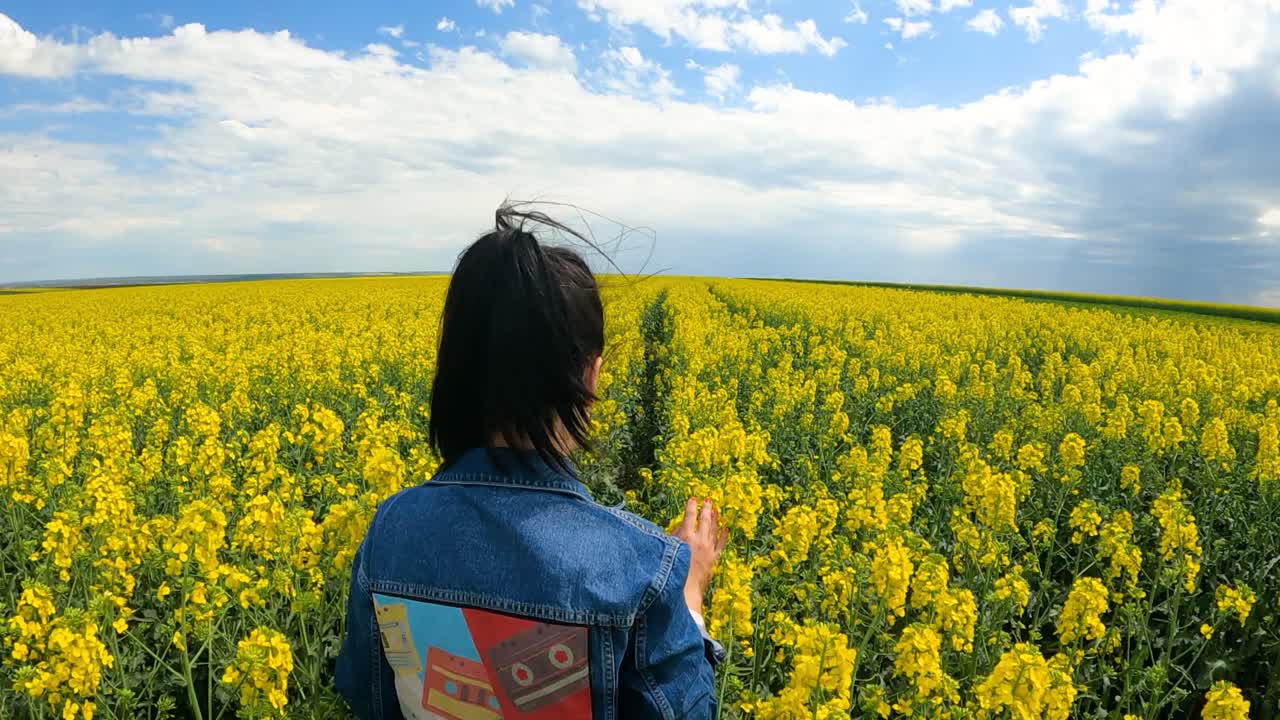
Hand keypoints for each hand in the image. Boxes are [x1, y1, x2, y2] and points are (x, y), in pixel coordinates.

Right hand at [669, 498, 729, 615]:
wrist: (684, 590)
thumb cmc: (672, 570)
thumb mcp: (668, 549)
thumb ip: (673, 536)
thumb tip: (679, 528)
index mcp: (686, 536)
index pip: (689, 516)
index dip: (691, 507)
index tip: (693, 499)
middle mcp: (699, 540)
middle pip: (704, 520)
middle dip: (706, 509)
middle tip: (708, 500)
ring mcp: (708, 549)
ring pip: (713, 530)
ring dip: (714, 519)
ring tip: (716, 510)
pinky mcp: (713, 559)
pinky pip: (720, 544)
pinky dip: (723, 536)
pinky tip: (725, 529)